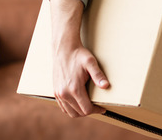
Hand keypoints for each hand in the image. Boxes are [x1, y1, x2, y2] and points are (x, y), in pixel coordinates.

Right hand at [50, 0, 108, 116]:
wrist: (63, 49)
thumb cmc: (78, 55)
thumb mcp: (91, 63)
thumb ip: (98, 75)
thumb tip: (106, 86)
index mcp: (73, 89)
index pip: (86, 109)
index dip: (96, 110)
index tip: (103, 107)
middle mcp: (64, 94)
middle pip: (78, 113)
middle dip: (89, 111)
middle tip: (98, 106)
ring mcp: (58, 93)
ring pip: (70, 112)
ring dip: (80, 111)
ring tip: (89, 105)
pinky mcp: (55, 91)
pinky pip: (63, 107)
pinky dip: (71, 108)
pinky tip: (79, 103)